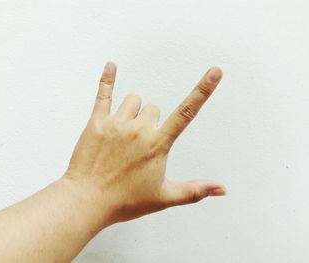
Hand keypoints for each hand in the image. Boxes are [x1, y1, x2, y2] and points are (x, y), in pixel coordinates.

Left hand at [63, 61, 225, 224]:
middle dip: (151, 122)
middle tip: (138, 145)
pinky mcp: (97, 122)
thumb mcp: (164, 197)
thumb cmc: (124, 200)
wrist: (87, 200)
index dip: (203, 90)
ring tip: (124, 132)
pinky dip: (108, 79)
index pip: (186, 112)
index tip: (214, 72)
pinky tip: (111, 67)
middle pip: (154, 108)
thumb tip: (221, 189)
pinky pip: (104, 94)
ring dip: (133, 111)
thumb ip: (195, 190)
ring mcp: (117, 124)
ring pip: (133, 100)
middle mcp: (139, 129)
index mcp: (157, 144)